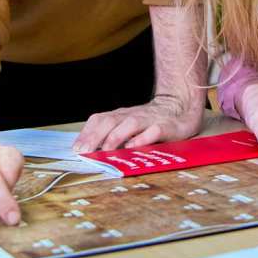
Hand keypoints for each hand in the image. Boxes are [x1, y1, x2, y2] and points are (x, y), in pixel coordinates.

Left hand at [73, 94, 202, 152]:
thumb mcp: (128, 124)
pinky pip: (154, 131)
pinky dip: (143, 138)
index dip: (86, 133)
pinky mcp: (166, 126)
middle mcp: (132, 115)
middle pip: (110, 121)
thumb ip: (111, 134)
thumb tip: (88, 149)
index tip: (76, 148)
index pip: (99, 119)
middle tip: (85, 152)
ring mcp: (149, 119)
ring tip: (105, 150)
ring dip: (115, 137)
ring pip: (129, 123)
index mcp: (121, 115)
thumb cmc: (151, 120)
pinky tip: (134, 147)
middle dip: (95, 136)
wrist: (181, 104)